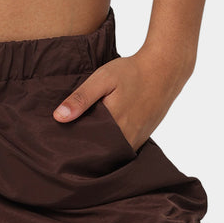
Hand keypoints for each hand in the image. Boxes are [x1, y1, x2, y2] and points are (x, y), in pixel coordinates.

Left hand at [52, 45, 194, 150]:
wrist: (165, 68)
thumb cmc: (132, 71)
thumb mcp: (102, 79)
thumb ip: (81, 98)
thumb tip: (59, 117)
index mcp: (114, 126)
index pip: (88, 148)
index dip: (74, 148)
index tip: (59, 146)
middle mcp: (127, 139)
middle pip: (101, 154)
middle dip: (85, 151)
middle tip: (67, 146)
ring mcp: (138, 140)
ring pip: (113, 153)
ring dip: (100, 149)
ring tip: (83, 142)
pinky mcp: (144, 136)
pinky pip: (124, 148)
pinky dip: (113, 145)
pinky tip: (104, 135)